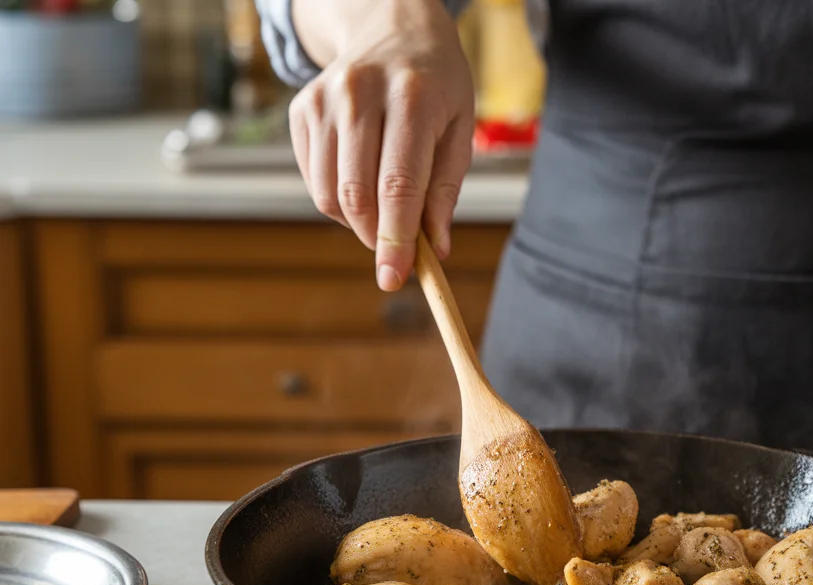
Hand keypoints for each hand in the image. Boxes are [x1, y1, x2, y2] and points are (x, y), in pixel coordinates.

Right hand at [289, 0, 474, 289]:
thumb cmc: (437, 87)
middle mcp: (360, 94)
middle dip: (376, 237)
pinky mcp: (302, 108)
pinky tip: (362, 179)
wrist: (393, 28)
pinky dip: (338, 199)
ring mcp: (325, 99)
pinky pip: (313, 178)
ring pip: (328, 192)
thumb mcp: (459, 130)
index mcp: (412, 99)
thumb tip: (434, 249)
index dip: (396, 238)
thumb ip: (445, 191)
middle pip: (357, 193)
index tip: (395, 278)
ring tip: (384, 210)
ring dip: (356, 221)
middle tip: (396, 253)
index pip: (399, 184)